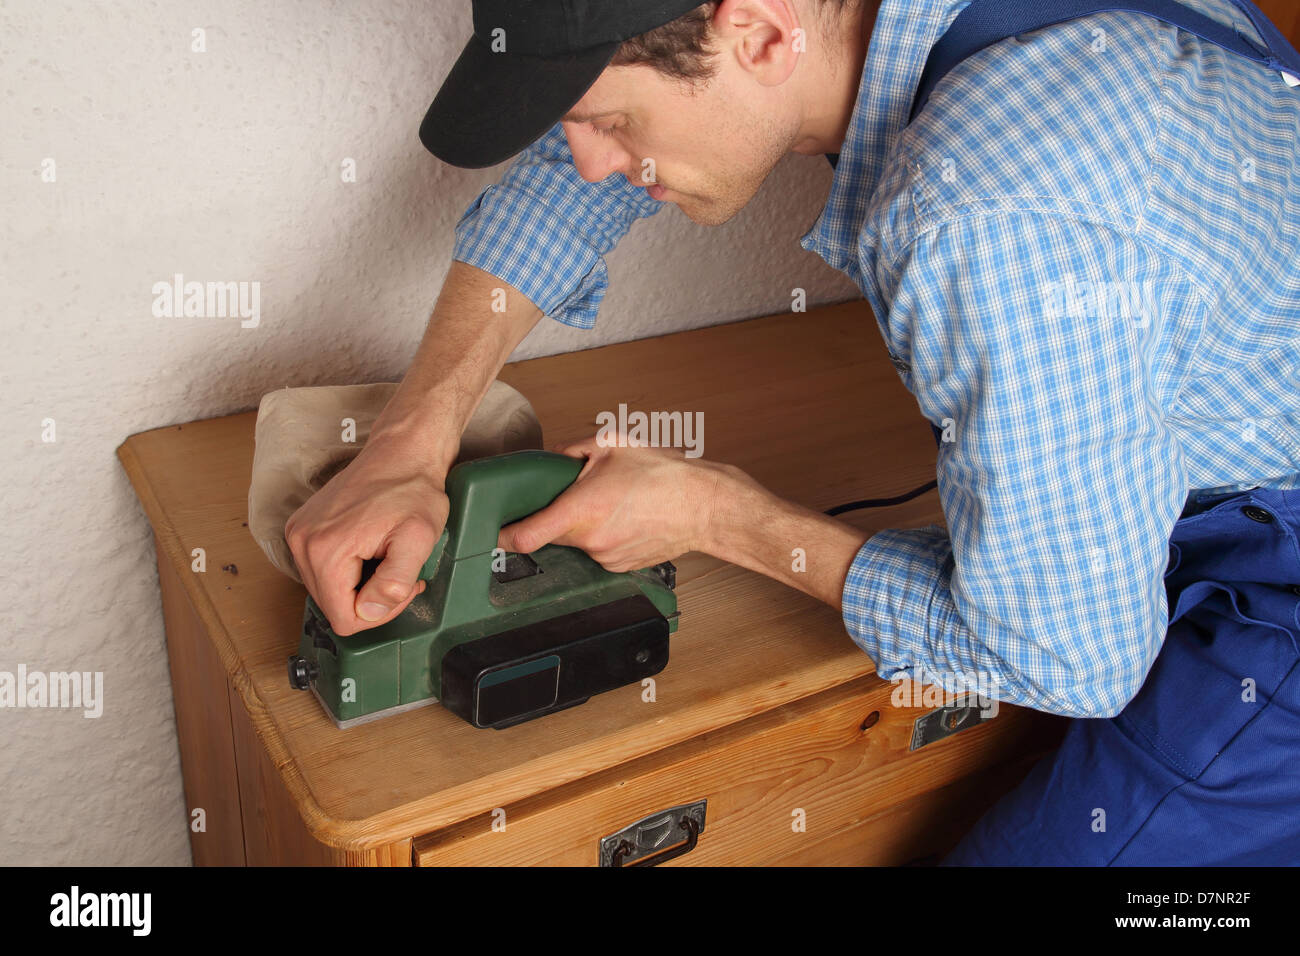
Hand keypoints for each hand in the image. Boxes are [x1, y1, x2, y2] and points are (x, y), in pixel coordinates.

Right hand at [285, 434, 447, 635]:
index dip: (379, 613)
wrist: (401, 452)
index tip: (404, 586)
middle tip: (400, 571)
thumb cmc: (413, 490)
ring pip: (328, 590)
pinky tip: (370, 549)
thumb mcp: (418, 539)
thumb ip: (395, 582)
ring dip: (360, 584)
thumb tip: (369, 612)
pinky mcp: (302, 528)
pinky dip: (348, 568)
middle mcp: (302, 543)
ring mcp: (298, 534)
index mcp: (325, 550)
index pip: (344, 619)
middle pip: (333, 606)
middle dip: (370, 598)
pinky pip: (322, 569)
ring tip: (387, 557)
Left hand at [497, 436, 723, 570]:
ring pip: (578, 542)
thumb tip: (554, 460)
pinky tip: (626, 518)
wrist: (705, 507)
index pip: (525, 536)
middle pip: (551, 534)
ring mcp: (606, 557)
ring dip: (584, 525)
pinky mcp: (620, 567)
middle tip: (576, 495)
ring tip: (614, 503)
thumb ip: (574, 450)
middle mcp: (590, 540)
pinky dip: (603, 536)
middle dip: (555, 516)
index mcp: (581, 510)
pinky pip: (598, 551)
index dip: (503, 535)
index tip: (493, 530)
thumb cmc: (665, 475)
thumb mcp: (613, 444)